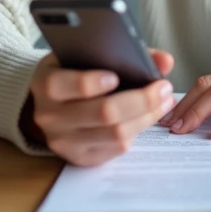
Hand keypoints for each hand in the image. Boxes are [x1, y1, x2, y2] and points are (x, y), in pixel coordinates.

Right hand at [28, 49, 174, 166]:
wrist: (49, 106)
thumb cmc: (72, 74)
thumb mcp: (83, 55)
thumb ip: (122, 52)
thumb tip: (164, 61)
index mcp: (45, 84)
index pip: (65, 85)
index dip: (92, 82)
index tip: (116, 76)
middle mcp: (50, 117)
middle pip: (103, 113)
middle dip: (140, 100)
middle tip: (163, 87)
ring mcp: (64, 142)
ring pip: (115, 134)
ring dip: (147, 117)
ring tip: (164, 100)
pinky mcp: (80, 159)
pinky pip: (117, 148)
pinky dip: (138, 130)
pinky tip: (149, 115)